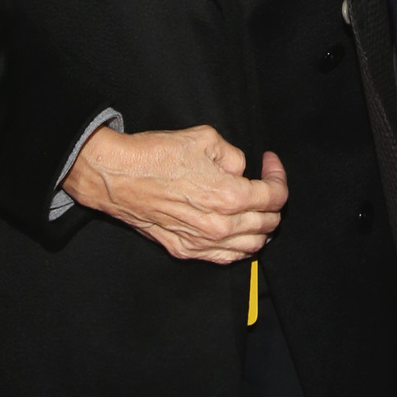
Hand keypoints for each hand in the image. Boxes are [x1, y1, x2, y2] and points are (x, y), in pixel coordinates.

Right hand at [62, 124, 286, 265]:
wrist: (118, 176)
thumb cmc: (157, 155)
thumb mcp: (205, 138)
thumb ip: (233, 156)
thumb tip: (240, 169)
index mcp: (229, 196)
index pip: (275, 197)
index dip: (278, 176)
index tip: (269, 163)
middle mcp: (219, 226)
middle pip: (268, 224)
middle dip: (273, 202)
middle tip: (265, 183)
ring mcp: (202, 242)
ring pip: (251, 247)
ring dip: (260, 227)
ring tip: (255, 208)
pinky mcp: (185, 249)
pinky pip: (224, 258)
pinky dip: (239, 247)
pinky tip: (237, 231)